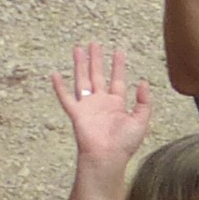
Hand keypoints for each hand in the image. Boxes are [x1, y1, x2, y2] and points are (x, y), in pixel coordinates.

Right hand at [51, 40, 150, 166]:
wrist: (108, 157)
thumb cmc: (125, 143)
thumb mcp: (141, 121)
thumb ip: (144, 102)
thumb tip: (143, 82)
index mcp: (116, 104)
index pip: (117, 79)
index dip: (118, 65)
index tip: (118, 51)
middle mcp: (101, 102)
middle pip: (97, 75)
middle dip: (96, 59)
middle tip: (95, 43)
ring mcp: (88, 106)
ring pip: (82, 80)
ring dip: (80, 65)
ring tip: (78, 49)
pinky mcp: (77, 113)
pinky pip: (65, 98)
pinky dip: (59, 87)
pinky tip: (54, 74)